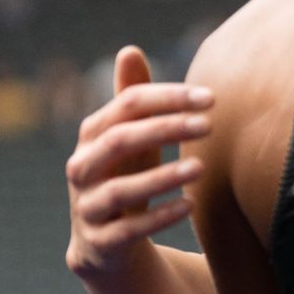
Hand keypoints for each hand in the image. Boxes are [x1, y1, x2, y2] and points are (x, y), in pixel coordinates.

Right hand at [65, 46, 213, 277]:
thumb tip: (129, 50)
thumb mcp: (132, 137)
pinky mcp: (99, 243)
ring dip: (162, 177)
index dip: (168, 98)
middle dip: (165, 129)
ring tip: (201, 168)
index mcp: (93, 135)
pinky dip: (159, 218)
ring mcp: (87, 207)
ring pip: (119, 190)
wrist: (106, 242)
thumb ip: (133, 99)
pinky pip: (127, 231)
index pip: (127, 105)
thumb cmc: (126, 175)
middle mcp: (82, 168)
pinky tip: (190, 205)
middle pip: (119, 141)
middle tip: (209, 125)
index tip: (211, 97)